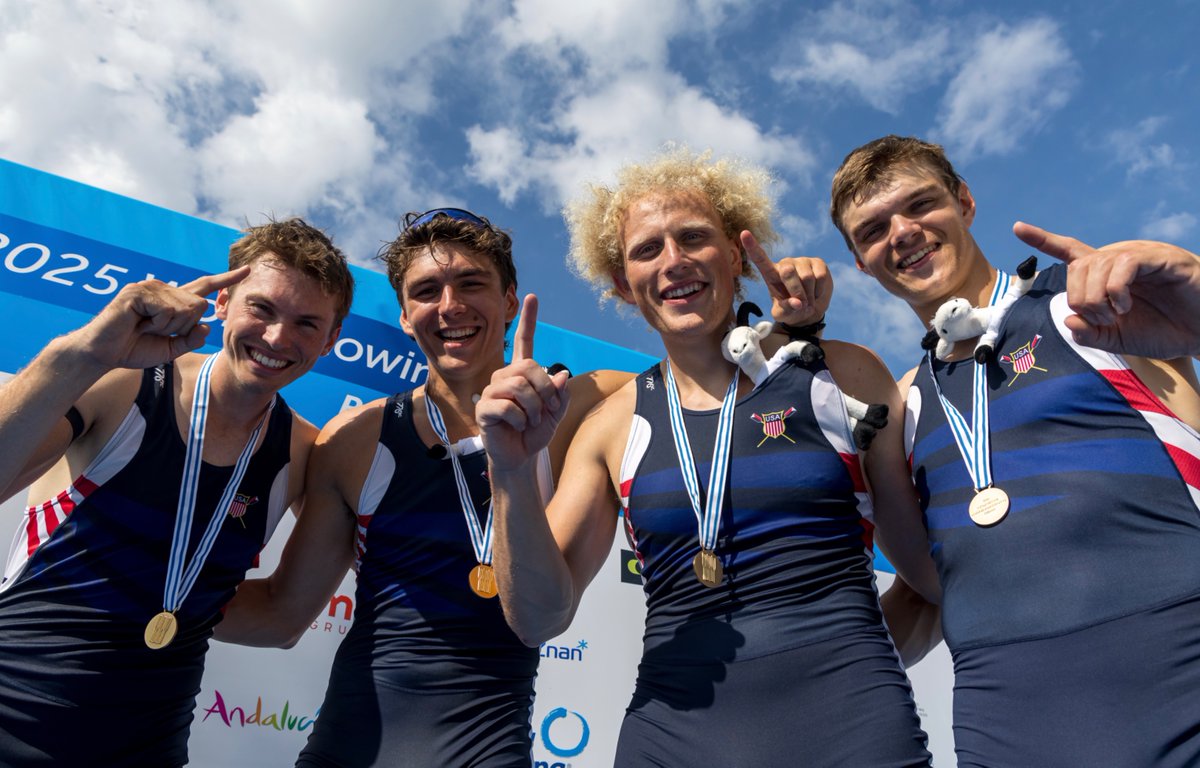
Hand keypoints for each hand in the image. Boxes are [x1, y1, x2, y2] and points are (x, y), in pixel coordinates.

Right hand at [77, 267, 250, 369]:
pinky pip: (168, 309)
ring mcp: (151, 288)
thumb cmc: (134, 349)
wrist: (104, 354)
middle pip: (200, 306)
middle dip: (182, 327)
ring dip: (167, 327)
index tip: (248, 270)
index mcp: (174, 301)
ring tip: (144, 327)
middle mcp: (165, 289)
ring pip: (186, 308)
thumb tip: (206, 326)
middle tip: (154, 331)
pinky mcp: (138, 291)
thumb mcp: (171, 348)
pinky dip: (157, 323)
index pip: (205, 287)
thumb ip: (191, 339)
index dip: (226, 279)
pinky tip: (139, 323)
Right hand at [476, 294, 570, 470]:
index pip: (523, 341)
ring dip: (533, 408)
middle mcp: (504, 377)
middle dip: (545, 390)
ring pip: (518, 386)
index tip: (532, 297)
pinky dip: (519, 420)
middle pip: (528, 366)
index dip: (528, 320)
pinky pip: (505, 406)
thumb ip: (560, 395)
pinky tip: (517, 427)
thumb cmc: (534, 432)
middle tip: (547, 409)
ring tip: (531, 421)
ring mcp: (491, 391)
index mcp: (522, 374)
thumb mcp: (555, 413)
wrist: (519, 457)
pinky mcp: (483, 408)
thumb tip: (560, 375)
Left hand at [741, 231, 831, 326]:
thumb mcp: (782, 314)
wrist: (810, 308)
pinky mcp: (818, 262)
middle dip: (796, 292)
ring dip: (809, 295)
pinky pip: (820, 277)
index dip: (752, 246)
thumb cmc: (791, 310)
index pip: (760, 259)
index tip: (744, 233)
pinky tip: (815, 293)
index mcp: (771, 274)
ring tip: (807, 300)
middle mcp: (785, 264)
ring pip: (807, 277)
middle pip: (788, 273)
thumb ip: (785, 310)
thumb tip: (798, 303)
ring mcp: (802, 261)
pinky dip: (819, 291)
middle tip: (800, 304)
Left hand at [1014, 222, 1199, 357]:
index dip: (1043, 240)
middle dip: (1080, 300)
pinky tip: (1126, 306)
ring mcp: (1139, 256)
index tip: (1017, 228)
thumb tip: (1067, 319)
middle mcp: (1119, 260)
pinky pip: (1122, 264)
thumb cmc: (1166, 331)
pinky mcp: (1159, 258)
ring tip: (1118, 315)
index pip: (1070, 251)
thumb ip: (1090, 333)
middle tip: (1103, 319)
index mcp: (1107, 276)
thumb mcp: (1119, 340)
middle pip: (1075, 268)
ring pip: (1094, 266)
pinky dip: (1115, 290)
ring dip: (1097, 299)